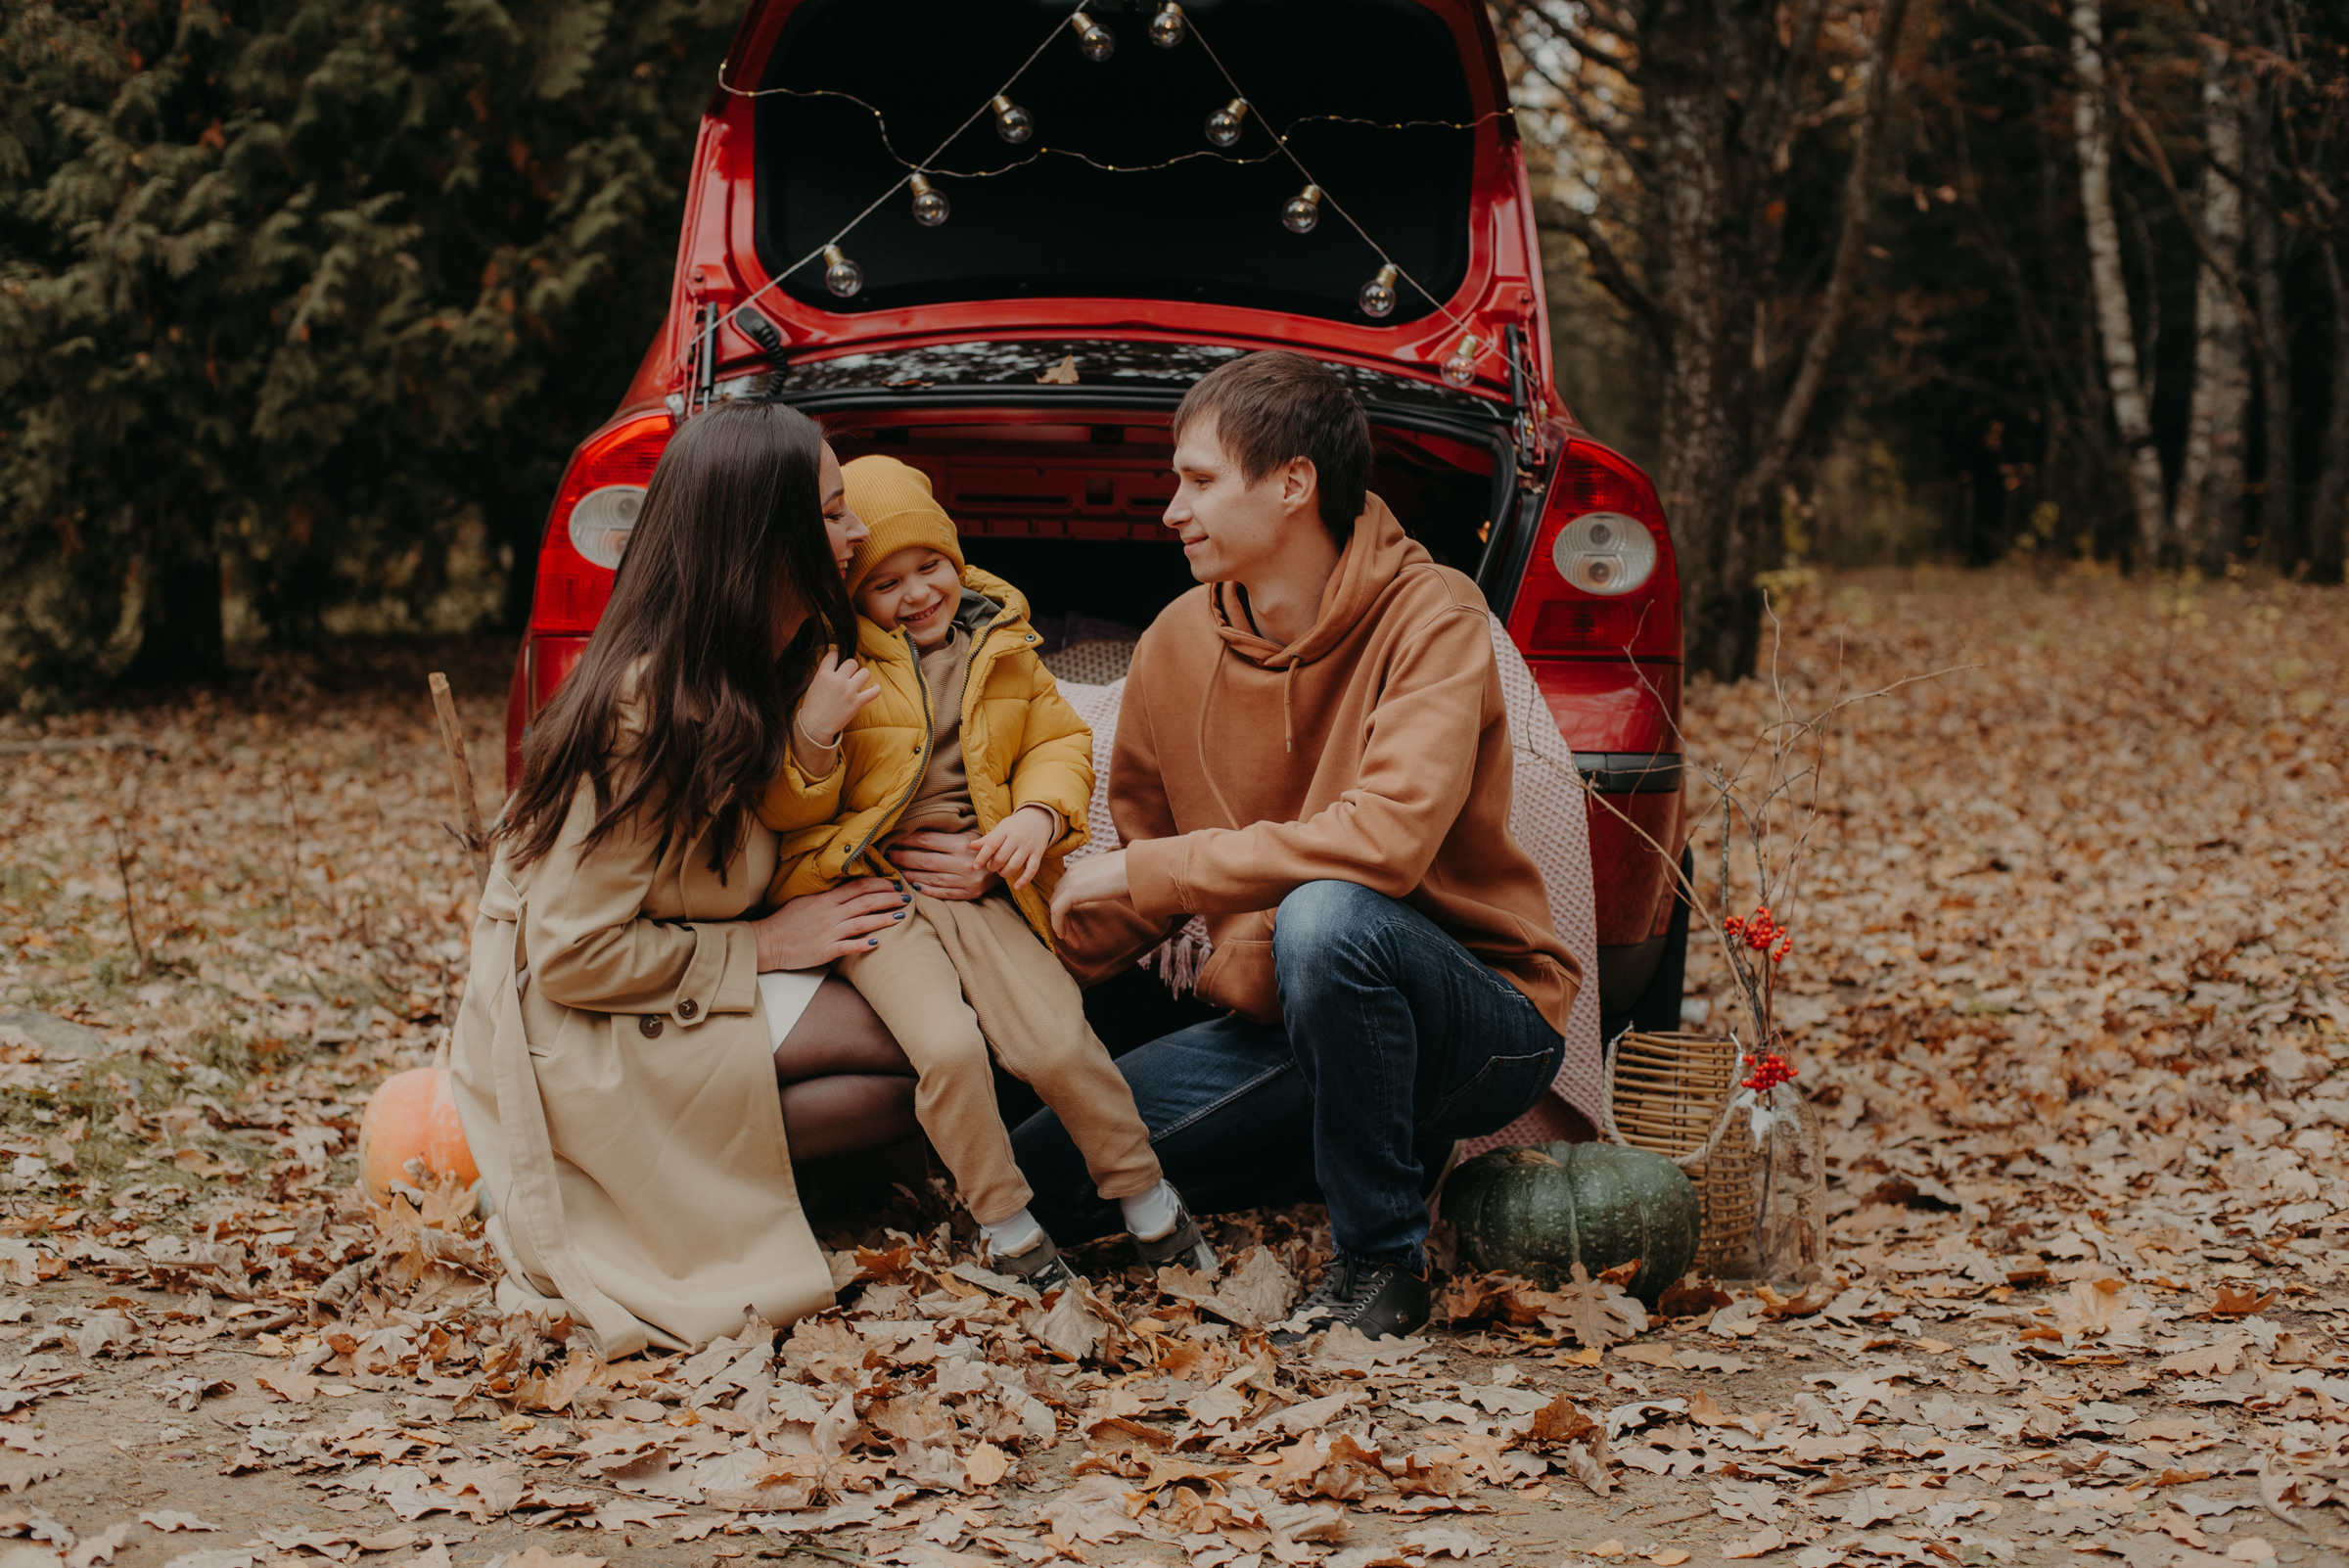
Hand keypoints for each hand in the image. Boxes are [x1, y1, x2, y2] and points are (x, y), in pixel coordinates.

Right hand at [752, 877, 908, 968]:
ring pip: (862, 922)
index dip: (878, 883)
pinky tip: (877, 943)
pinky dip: (863, 944)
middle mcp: (829, 914)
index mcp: (825, 900)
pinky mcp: (825, 951)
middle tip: (905, 897)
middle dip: (888, 898)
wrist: (768, 942)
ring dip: (883, 918)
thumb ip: (828, 896)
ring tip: (900, 916)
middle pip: (865, 902)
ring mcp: (828, 933)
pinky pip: (848, 946)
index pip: (857, 887)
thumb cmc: (786, 922)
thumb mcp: (806, 901)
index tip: (893, 883)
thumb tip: (848, 890)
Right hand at [796, 651, 878, 746]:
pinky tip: (874, 687)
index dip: (836, 656)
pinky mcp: (857, 702)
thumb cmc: (813, 707)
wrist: (814, 726)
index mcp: (824, 674)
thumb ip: (825, 673)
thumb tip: (836, 666)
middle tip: (848, 675)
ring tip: (859, 681)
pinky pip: (874, 691)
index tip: (838, 660)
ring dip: (862, 676)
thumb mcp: (814, 685)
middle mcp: (837, 680)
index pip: (833, 655)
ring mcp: (848, 691)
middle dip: (851, 668)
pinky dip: (876, 688)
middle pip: (852, 662)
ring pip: (865, 672)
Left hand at [880, 829, 998, 901]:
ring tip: (895, 871)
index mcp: (962, 844)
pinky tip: (912, 886)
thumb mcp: (970, 834)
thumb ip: (948, 834)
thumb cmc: (984, 846)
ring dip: (910, 875)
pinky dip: (925, 890)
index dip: (907, 840)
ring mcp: (965, 881)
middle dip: (903, 858)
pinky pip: (942, 893)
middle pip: (925, 860)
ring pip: (930, 878)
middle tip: (887, 855)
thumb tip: (917, 831)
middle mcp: (962, 863)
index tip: (893, 839)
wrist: (1008, 865)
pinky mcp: (968, 894)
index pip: (927, 841)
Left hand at [970, 805, 1056, 890]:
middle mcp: (1017, 838)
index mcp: (1005, 831)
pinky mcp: (1038, 854)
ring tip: (1001, 872)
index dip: (982, 857)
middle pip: (1001, 858)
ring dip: (1004, 873)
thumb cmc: (1015, 826)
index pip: (991, 845)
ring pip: (1015, 865)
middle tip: (991, 866)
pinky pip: (1032, 870)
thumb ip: (987, 839)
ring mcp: (1028, 847)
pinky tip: (1017, 887)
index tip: (975, 866)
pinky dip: (1024, 880)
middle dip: (993, 866)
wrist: (1039, 818)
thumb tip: (971, 846)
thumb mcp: (1000, 828)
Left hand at [1049, 849, 1128, 941]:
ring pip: (1056, 906)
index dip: (1066, 909)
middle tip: (1071, 938)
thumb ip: (1104, 884)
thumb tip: (1110, 894)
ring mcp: (1072, 879)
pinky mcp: (1073, 890)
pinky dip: (1058, 925)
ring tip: (1073, 942)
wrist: (1141, 868)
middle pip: (1058, 898)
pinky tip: (1065, 937)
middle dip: (1063, 919)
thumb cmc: (1135, 873)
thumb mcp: (1114, 878)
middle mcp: (1073, 870)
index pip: (1065, 890)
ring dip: (1062, 926)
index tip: (1075, 927)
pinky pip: (1057, 911)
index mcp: (1082, 866)